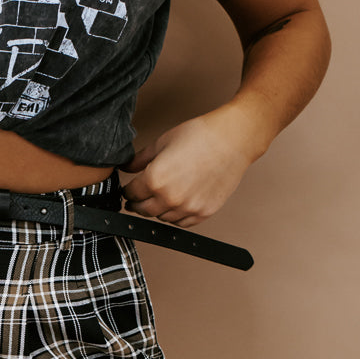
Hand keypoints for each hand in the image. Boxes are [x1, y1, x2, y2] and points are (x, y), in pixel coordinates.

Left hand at [120, 109, 254, 226]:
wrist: (233, 139)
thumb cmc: (201, 135)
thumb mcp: (163, 142)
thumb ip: (139, 159)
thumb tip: (125, 168)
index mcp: (156, 179)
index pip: (131, 194)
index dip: (127, 191)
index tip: (128, 190)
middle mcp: (170, 198)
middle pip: (144, 210)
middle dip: (138, 203)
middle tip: (139, 197)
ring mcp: (187, 208)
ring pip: (162, 218)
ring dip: (158, 209)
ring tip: (162, 196)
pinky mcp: (202, 213)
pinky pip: (181, 223)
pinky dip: (176, 215)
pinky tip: (177, 202)